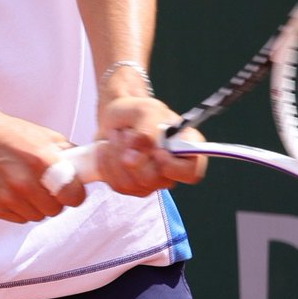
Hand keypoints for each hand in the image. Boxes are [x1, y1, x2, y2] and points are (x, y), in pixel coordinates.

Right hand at [0, 114, 87, 222]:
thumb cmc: (6, 133)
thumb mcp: (42, 135)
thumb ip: (67, 154)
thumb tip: (87, 169)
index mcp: (42, 161)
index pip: (74, 197)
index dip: (74, 194)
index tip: (70, 190)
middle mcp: (24, 182)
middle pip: (55, 210)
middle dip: (53, 199)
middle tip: (43, 184)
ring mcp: (6, 197)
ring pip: (36, 216)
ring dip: (35, 205)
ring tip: (23, 184)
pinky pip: (17, 218)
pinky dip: (17, 208)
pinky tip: (9, 189)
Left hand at [92, 95, 208, 197]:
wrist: (116, 117)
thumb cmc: (137, 112)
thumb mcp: (146, 111)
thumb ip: (146, 132)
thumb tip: (133, 161)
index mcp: (187, 149)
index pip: (192, 173)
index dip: (173, 167)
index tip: (157, 151)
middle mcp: (172, 170)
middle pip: (154, 180)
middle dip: (134, 153)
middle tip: (128, 132)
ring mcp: (152, 182)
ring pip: (131, 183)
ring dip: (116, 154)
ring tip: (117, 135)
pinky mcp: (130, 187)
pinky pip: (116, 184)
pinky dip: (106, 162)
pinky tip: (109, 147)